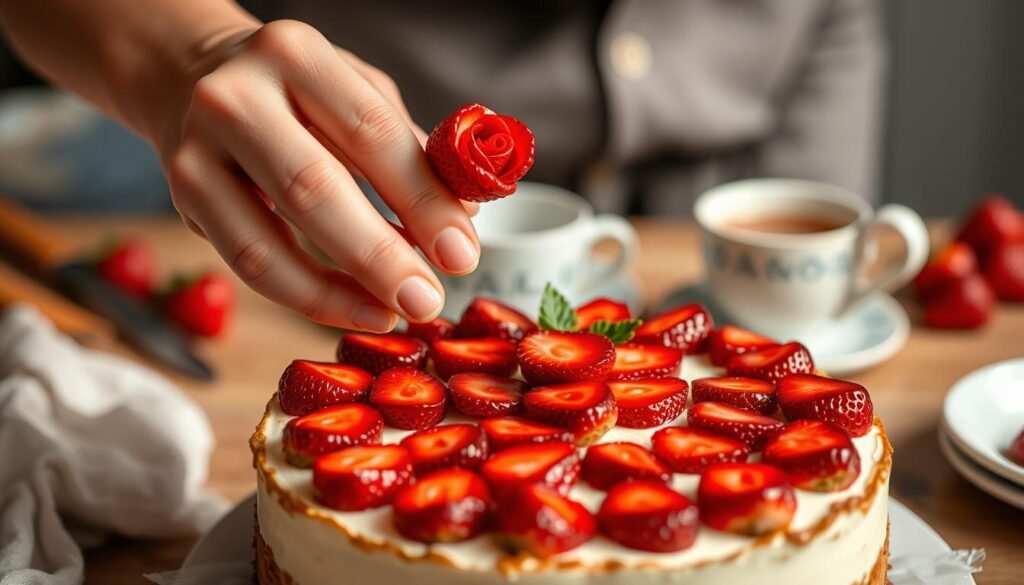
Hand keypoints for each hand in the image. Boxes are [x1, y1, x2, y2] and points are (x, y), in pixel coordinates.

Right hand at [159, 20, 479, 330]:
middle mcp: (237, 97)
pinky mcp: (183, 201)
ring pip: (267, 244)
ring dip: (338, 293)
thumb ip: (408, 150)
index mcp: (296, 55)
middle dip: (379, 257)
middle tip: (427, 300)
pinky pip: (248, 266)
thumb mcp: (355, 92)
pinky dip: (305, 296)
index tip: (461, 253)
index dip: (422, 199)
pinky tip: (351, 306)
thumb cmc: (294, 91)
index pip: (371, 132)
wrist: (187, 75)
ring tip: (392, 313)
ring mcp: (198, 151)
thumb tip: (462, 217)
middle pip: (313, 189)